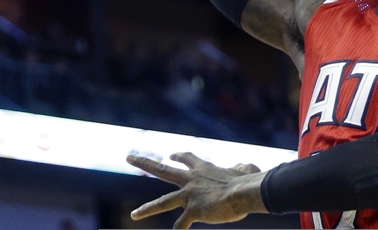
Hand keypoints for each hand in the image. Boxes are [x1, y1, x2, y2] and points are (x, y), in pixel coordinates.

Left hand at [127, 152, 266, 228]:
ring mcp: (190, 195)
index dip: (178, 156)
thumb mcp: (244, 169)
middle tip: (128, 157)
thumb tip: (241, 168)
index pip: (187, 158)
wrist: (244, 192)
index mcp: (204, 168)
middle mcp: (192, 180)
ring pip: (162, 202)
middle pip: (163, 170)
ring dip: (146, 209)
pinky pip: (181, 225)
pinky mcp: (193, 211)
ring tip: (134, 215)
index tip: (171, 155)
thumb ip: (240, 168)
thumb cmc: (248, 181)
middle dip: (144, 163)